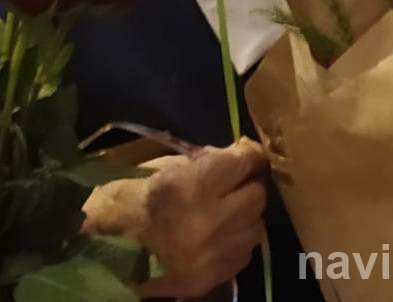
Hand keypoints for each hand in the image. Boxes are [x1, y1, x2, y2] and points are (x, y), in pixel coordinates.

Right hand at [83, 137, 267, 298]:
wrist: (96, 249)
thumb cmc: (129, 197)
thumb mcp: (166, 167)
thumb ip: (206, 161)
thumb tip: (239, 156)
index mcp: (191, 186)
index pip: (243, 163)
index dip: (250, 154)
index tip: (249, 153)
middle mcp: (206, 222)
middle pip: (256, 196)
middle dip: (247, 185)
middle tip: (234, 182)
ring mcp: (209, 256)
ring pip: (255, 227)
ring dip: (245, 215)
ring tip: (226, 210)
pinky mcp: (208, 280)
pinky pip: (244, 254)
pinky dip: (236, 241)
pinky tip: (218, 234)